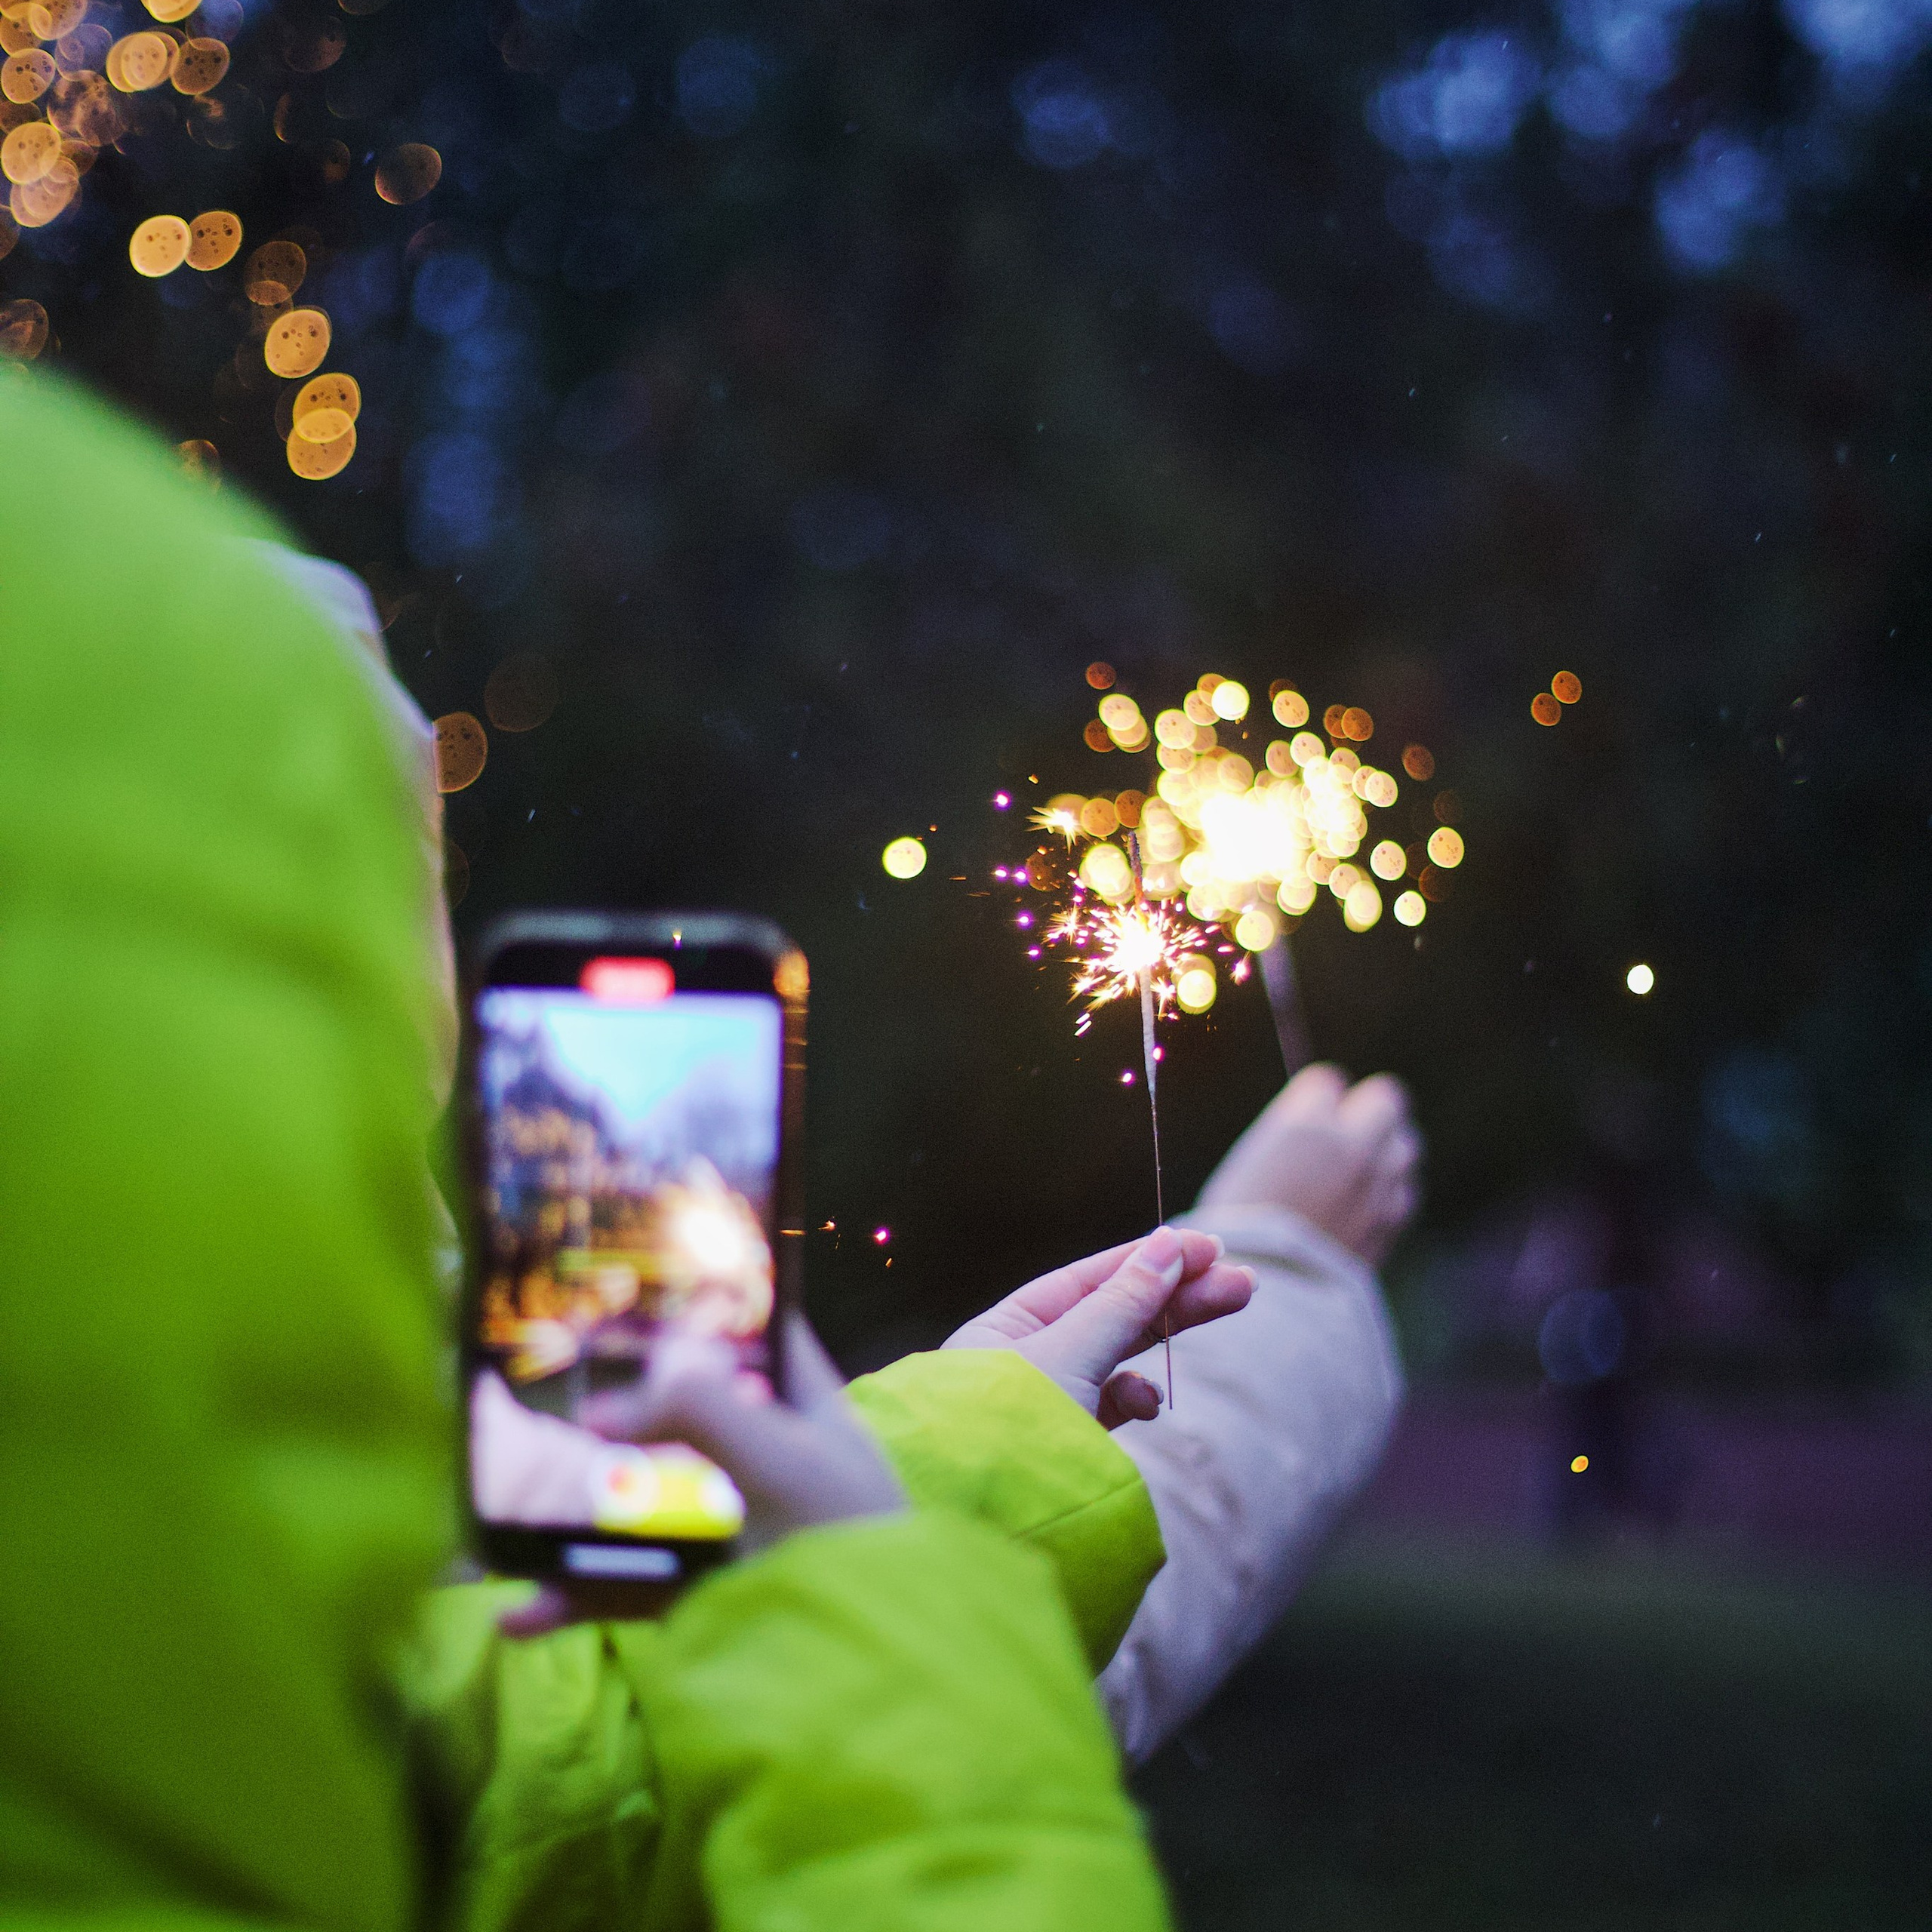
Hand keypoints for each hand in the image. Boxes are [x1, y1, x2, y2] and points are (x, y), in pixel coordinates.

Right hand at [500, 1314, 903, 1635]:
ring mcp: (734, 1532)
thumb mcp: (781, 1457)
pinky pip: (632, 1586)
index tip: (635, 1295)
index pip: (761, 1336)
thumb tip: (611, 1400)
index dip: (708, 1310)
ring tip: (500, 1515)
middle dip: (610, 1418)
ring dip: (576, 1512)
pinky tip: (522, 1616)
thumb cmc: (845, 1538)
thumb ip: (703, 1409)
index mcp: (805, 1408)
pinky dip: (577, 1598)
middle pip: (681, 1419)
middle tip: (534, 1406)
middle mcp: (768, 1460)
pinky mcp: (708, 1598)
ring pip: (645, 1505)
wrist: (879, 1670)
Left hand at [943, 1227, 1254, 1426]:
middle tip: (1244, 1282)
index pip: (1087, 1281)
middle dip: (1176, 1295)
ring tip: (1225, 1313)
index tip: (1206, 1248)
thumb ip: (1122, 1304)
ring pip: (1119, 1355)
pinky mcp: (1069, 1445)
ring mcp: (1049, 1404)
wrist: (984, 1532)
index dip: (1146, 1261)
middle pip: (1112, 1314)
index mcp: (1004, 1329)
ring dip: (1169, 1333)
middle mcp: (1023, 1360)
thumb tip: (1168, 1247)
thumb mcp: (1069, 1355)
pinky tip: (1150, 1404)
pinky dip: (1136, 1397)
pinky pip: (1111, 1405)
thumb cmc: (1010, 1430)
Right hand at [1195, 1062, 1421, 1264]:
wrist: (1272, 1290)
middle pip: (1387, 1100)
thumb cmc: (1242, 1227)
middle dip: (1370, 1110)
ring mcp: (1380, 1183)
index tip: (1308, 1113)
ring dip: (1386, 1150)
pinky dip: (1390, 1190)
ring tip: (1360, 1170)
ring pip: (1405, 1145)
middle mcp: (1352, 1146)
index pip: (1328, 1082)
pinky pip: (1403, 1190)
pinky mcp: (1392, 1220)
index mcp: (1307, 1126)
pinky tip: (1365, 1204)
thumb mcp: (1249, 1165)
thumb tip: (1316, 1120)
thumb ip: (1293, 1134)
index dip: (1317, 1098)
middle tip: (1350, 1129)